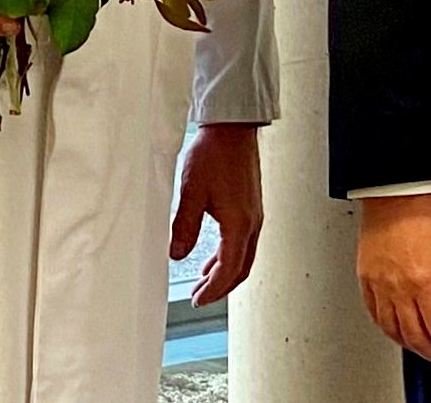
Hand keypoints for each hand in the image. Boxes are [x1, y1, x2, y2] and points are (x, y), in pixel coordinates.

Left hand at [171, 124, 263, 305]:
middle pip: (241, 269)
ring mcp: (254, 215)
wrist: (232, 129)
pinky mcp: (251, 208)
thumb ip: (184, 227)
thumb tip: (176, 255)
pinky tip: (214, 258)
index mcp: (239, 224)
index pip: (228, 270)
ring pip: (244, 257)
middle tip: (199, 298)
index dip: (213, 290)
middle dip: (220, 288)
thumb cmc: (214, 154)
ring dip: (225, 273)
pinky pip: (243, 242)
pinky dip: (229, 256)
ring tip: (204, 283)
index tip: (197, 300)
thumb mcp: (191, 192)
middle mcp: (252, 223)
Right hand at [355, 193, 430, 366]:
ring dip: (412, 347)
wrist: (395, 190)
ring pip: (393, 331)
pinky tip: (399, 332)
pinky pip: (374, 315)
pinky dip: (389, 330)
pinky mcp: (365, 279)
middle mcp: (397, 287)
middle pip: (416, 337)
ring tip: (427, 349)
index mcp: (423, 280)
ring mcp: (378, 285)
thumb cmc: (424, 211)